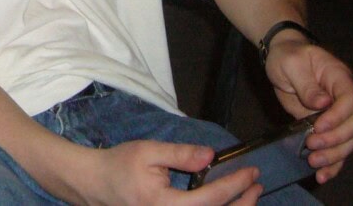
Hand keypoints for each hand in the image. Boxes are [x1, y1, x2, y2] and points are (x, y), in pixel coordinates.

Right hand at [77, 140, 261, 205]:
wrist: (96, 184)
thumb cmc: (120, 165)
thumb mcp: (148, 151)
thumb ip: (180, 154)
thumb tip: (211, 155)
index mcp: (166, 205)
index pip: (211, 198)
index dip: (235, 185)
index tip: (252, 171)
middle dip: (243, 204)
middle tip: (257, 184)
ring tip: (249, 195)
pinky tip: (227, 203)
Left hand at [264, 39, 352, 183]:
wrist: (282, 58)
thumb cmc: (288, 56)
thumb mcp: (292, 64)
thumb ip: (307, 84)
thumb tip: (323, 103)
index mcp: (339, 78)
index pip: (350, 100)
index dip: (338, 116)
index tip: (319, 126)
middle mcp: (344, 98)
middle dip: (335, 139)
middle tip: (312, 145)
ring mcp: (337, 115)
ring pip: (348, 140)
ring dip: (334, 155)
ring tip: (314, 162)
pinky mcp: (327, 128)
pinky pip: (337, 148)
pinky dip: (333, 163)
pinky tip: (323, 175)